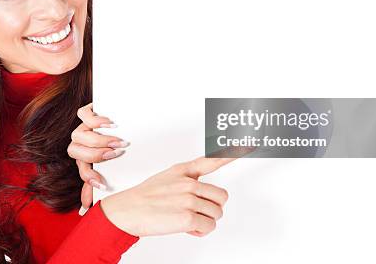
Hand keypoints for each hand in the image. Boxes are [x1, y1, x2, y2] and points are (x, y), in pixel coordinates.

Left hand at [68, 102, 129, 212]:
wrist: (123, 118)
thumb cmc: (116, 147)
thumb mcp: (113, 167)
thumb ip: (99, 185)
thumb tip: (85, 211)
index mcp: (85, 160)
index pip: (83, 172)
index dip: (90, 179)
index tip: (104, 185)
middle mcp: (80, 144)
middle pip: (76, 152)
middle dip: (97, 155)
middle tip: (117, 154)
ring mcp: (82, 128)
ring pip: (79, 136)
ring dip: (100, 140)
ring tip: (119, 141)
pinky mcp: (86, 112)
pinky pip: (83, 116)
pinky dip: (96, 120)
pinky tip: (112, 124)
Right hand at [100, 156, 235, 237]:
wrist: (126, 211)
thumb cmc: (144, 197)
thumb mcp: (167, 178)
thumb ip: (187, 179)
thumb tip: (202, 192)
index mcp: (184, 171)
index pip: (212, 160)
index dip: (233, 152)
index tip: (249, 143)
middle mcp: (189, 182)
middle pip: (221, 198)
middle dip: (211, 208)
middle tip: (195, 212)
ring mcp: (188, 199)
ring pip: (216, 214)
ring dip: (204, 221)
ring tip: (184, 219)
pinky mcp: (187, 217)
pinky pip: (208, 227)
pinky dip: (199, 231)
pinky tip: (185, 227)